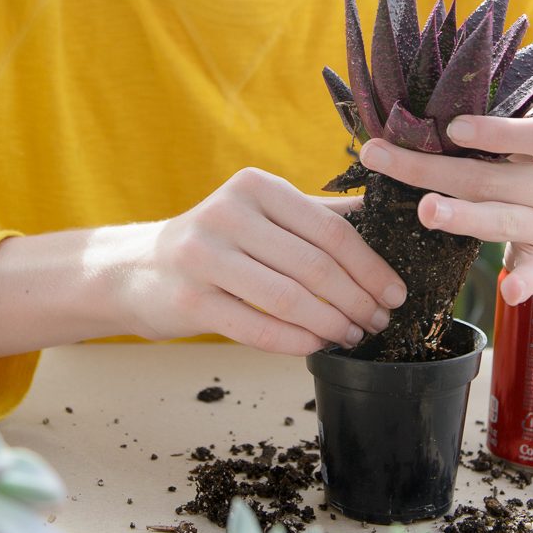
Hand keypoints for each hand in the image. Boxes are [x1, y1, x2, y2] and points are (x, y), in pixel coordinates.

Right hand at [115, 168, 406, 355]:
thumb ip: (315, 215)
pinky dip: (296, 341)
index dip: (370, 266)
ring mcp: (204, 256)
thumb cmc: (216, 243)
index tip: (394, 292)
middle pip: (314, 266)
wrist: (137, 270)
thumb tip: (382, 218)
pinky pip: (258, 327)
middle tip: (378, 321)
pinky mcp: (190, 300)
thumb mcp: (260, 214)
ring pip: (289, 299)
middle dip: (356, 300)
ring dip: (331, 324)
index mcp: (255, 187)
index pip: (330, 229)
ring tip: (351, 336)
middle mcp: (228, 213)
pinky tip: (316, 345)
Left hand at [359, 108, 532, 305]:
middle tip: (382, 158)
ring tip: (424, 211)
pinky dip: (523, 281)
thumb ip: (510, 114)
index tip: (452, 128)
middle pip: (492, 180)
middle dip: (431, 171)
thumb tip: (441, 98)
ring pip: (502, 222)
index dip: (494, 133)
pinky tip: (508, 292)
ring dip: (462, 218)